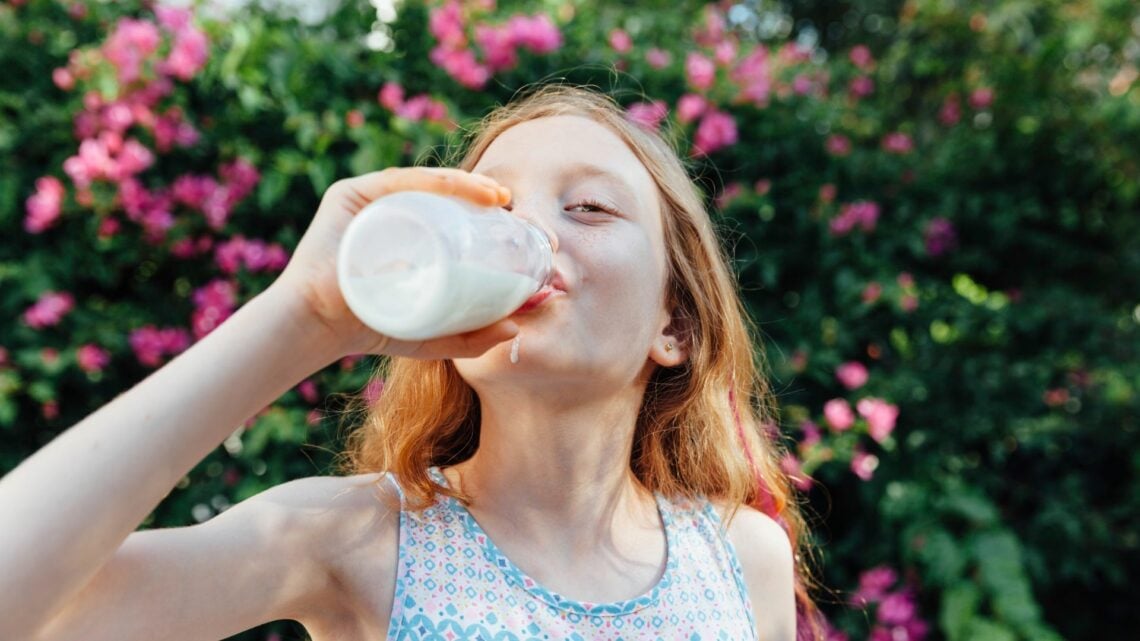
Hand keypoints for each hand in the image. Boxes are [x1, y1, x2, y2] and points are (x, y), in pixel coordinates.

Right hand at [272, 167, 517, 358]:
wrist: (319, 327)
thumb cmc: (371, 330)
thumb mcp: (432, 336)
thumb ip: (471, 336)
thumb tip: (517, 328)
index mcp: (408, 234)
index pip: (453, 215)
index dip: (487, 213)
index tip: (517, 223)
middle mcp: (389, 211)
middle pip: (443, 196)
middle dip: (482, 195)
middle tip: (512, 207)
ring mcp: (369, 199)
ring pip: (425, 183)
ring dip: (465, 183)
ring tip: (495, 196)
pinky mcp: (350, 194)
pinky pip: (398, 180)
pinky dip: (432, 179)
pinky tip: (460, 186)